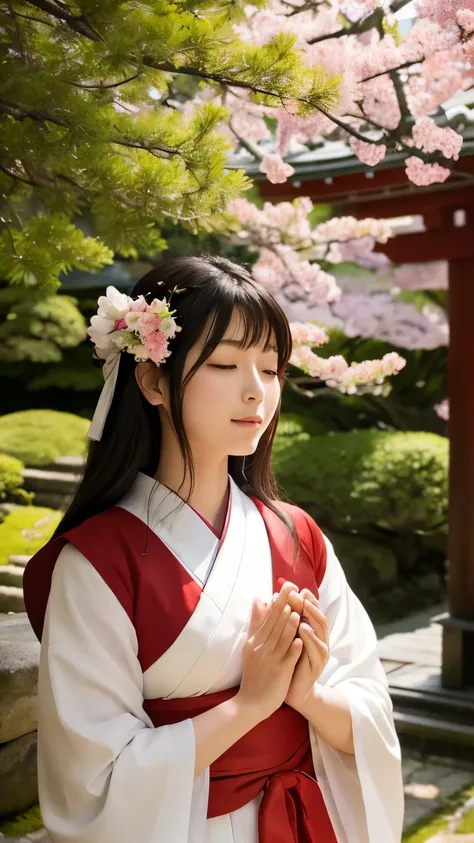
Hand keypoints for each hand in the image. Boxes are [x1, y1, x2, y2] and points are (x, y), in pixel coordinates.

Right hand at [237, 582, 302, 720]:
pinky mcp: (279, 672)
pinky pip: (287, 658)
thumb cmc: (254, 673)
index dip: (278, 601)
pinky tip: (300, 639)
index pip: (268, 617)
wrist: (251, 703)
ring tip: (297, 610)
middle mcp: (261, 648)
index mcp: (255, 641)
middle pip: (274, 623)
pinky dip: (293, 648)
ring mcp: (270, 660)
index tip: (287, 586)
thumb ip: (256, 623)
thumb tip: (258, 599)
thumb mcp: (250, 646)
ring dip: (289, 625)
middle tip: (293, 588)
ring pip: (281, 639)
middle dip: (285, 605)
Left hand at [284, 588, 329, 714]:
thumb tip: (272, 596)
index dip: (307, 599)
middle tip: (301, 594)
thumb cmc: (287, 661)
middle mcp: (319, 640)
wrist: (292, 690)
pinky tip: (303, 630)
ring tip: (303, 608)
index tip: (297, 588)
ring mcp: (320, 653)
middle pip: (319, 618)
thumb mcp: (284, 638)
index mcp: (312, 633)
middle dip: (310, 605)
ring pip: (320, 632)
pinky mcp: (316, 665)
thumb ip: (281, 619)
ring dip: (312, 619)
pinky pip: (316, 650)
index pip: (312, 612)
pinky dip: (310, 639)